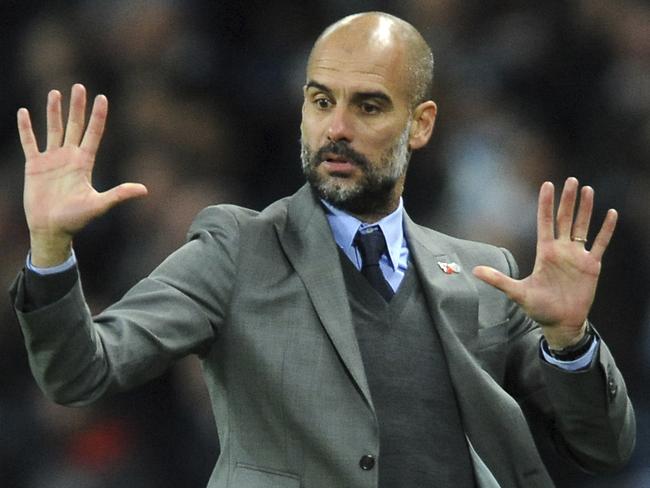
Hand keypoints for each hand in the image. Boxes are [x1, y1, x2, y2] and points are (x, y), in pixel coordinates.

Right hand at [18, 84, 147, 266]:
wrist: (52, 229)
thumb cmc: (76, 219)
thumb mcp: (99, 205)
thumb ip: (119, 194)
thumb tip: (144, 190)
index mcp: (84, 163)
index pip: (93, 134)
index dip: (98, 116)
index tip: (102, 98)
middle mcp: (69, 157)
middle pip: (74, 126)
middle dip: (77, 107)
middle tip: (79, 86)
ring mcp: (51, 160)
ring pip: (53, 129)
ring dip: (53, 111)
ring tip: (55, 92)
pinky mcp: (34, 166)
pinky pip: (29, 143)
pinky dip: (26, 128)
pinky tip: (24, 112)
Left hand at [473, 177, 616, 348]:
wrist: (560, 323)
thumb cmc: (538, 308)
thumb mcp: (517, 292)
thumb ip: (498, 279)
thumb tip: (474, 270)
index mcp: (545, 252)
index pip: (545, 222)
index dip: (546, 204)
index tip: (547, 185)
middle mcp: (561, 250)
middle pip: (565, 219)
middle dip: (568, 200)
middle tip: (572, 180)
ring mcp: (577, 257)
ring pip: (582, 227)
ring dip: (586, 209)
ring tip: (588, 190)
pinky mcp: (591, 266)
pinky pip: (600, 244)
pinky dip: (606, 230)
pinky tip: (611, 214)